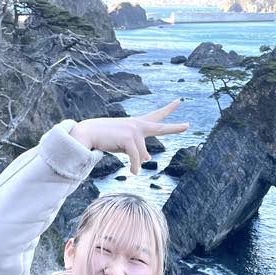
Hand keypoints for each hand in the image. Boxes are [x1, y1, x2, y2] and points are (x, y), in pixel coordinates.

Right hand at [70, 99, 189, 174]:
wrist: (87, 134)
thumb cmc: (105, 138)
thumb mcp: (124, 145)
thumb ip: (138, 150)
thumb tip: (147, 158)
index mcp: (137, 124)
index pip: (155, 116)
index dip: (168, 110)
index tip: (178, 102)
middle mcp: (137, 125)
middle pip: (160, 128)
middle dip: (174, 128)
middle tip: (188, 126)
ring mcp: (134, 130)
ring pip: (142, 155)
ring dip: (134, 160)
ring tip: (123, 156)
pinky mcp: (129, 138)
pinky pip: (136, 159)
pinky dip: (134, 167)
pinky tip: (132, 172)